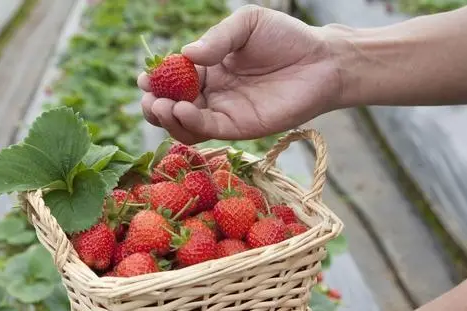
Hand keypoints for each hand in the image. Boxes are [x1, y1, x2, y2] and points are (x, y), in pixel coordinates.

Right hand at [138, 5, 342, 143]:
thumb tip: (186, 55)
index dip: (156, 81)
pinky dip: (190, 122)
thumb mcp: (247, 24)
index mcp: (209, 68)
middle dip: (154, 105)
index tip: (145, 78)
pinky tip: (182, 109)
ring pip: (184, 124)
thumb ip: (217, 38)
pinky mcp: (239, 128)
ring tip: (160, 105)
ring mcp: (224, 112)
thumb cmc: (285, 38)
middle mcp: (212, 93)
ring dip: (166, 118)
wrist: (321, 62)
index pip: (174, 79)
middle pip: (173, 106)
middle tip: (148, 98)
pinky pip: (207, 129)